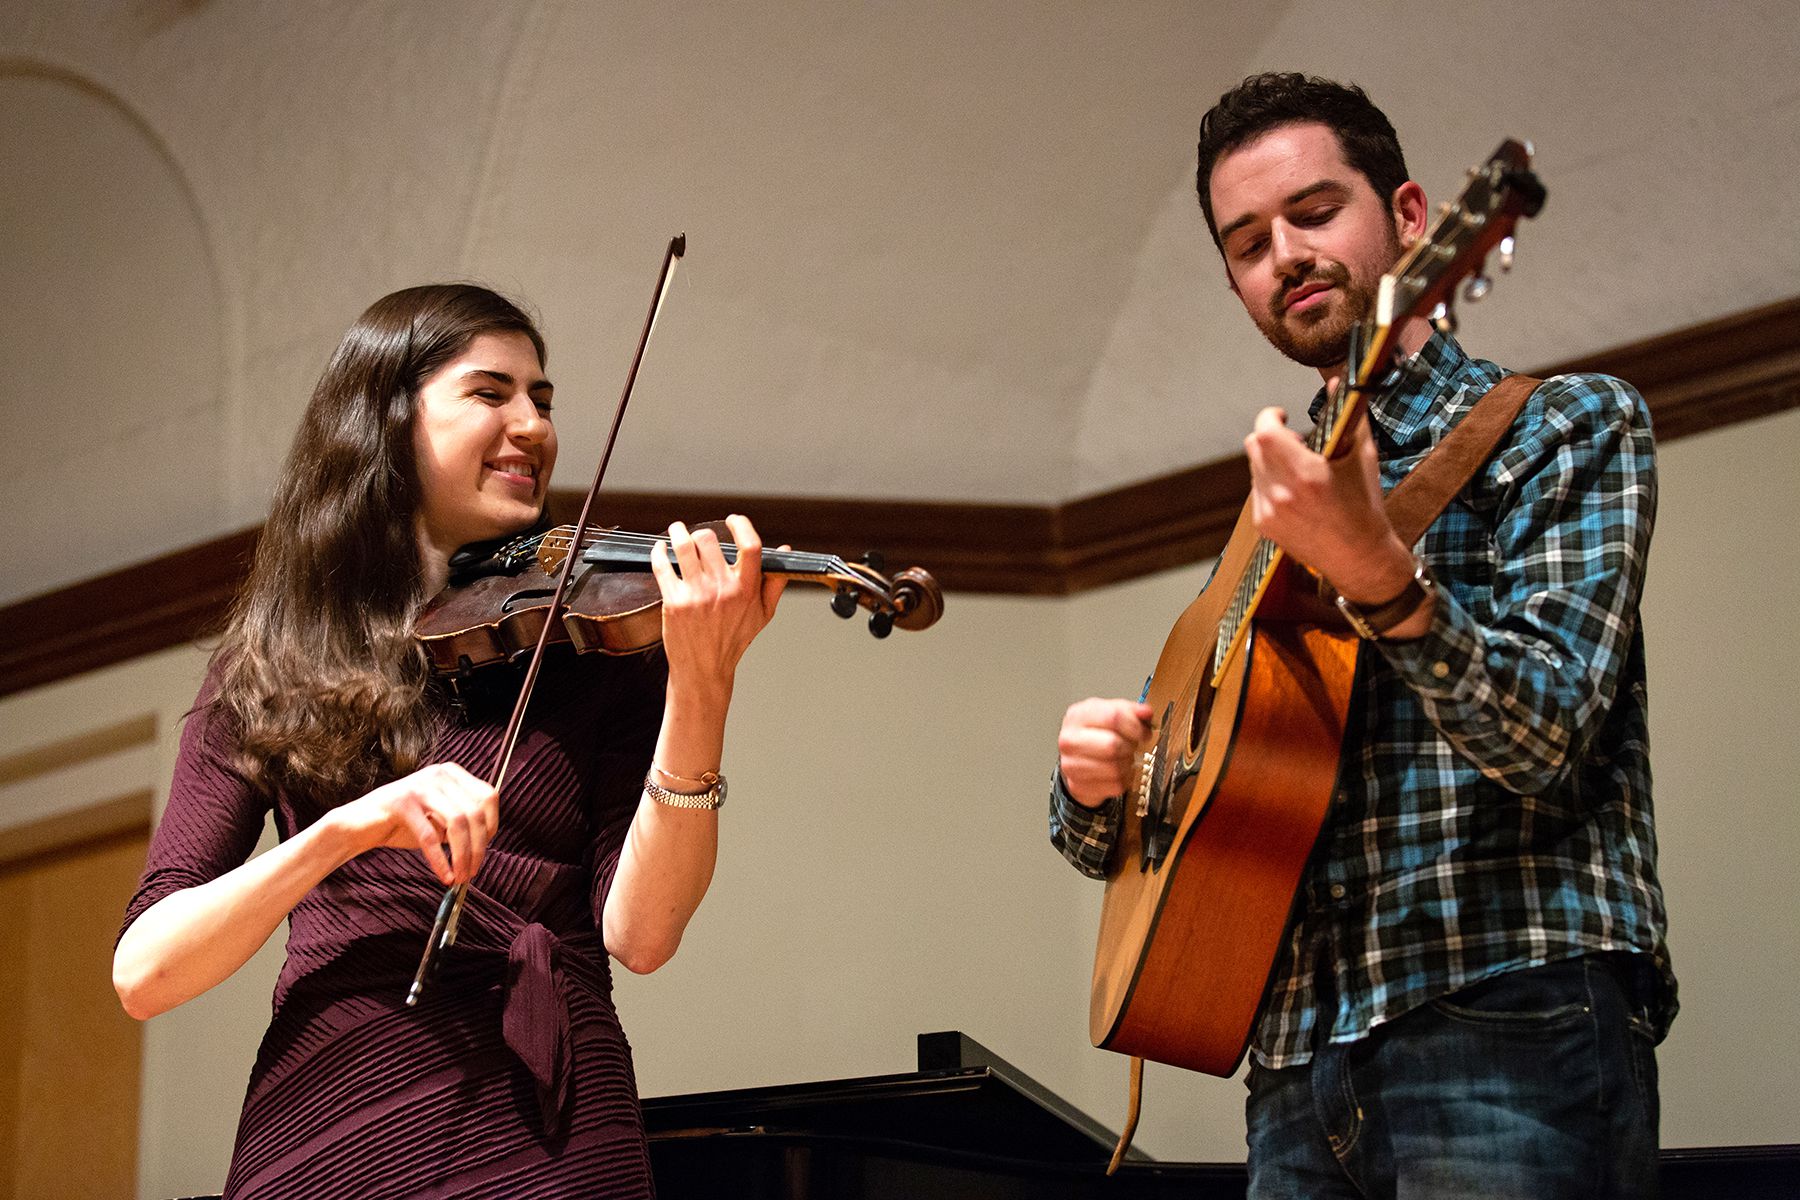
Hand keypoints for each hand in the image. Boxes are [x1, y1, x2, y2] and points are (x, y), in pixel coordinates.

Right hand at [330, 762, 497, 885]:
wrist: (359, 824)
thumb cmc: (402, 824)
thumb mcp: (439, 818)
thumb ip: (462, 823)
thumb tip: (484, 843)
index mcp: (451, 774)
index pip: (488, 796)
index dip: (492, 825)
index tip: (485, 848)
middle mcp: (439, 774)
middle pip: (475, 812)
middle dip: (478, 847)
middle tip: (471, 872)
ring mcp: (420, 786)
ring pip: (457, 823)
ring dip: (462, 856)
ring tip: (459, 877)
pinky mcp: (402, 803)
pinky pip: (429, 836)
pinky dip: (440, 860)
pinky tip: (443, 875)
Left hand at [649, 515, 786, 705]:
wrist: (704, 669)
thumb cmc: (734, 641)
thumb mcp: (763, 614)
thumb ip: (774, 581)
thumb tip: (785, 552)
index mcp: (746, 590)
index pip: (750, 546)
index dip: (742, 526)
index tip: (733, 520)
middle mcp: (722, 590)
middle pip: (709, 540)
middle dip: (701, 533)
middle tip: (697, 535)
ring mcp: (696, 594)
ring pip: (684, 547)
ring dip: (677, 533)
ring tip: (676, 531)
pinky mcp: (674, 602)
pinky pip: (663, 566)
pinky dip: (659, 552)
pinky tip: (661, 549)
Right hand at [1057, 697, 1154, 808]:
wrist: (1077, 757)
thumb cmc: (1096, 732)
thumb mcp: (1111, 713)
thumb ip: (1131, 710)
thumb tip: (1145, 712)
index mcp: (1077, 716)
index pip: (1113, 717)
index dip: (1136, 725)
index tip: (1143, 731)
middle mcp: (1069, 740)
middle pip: (1113, 745)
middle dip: (1130, 746)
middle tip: (1132, 745)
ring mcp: (1071, 765)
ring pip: (1115, 768)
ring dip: (1127, 763)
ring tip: (1124, 757)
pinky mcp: (1078, 786)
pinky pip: (1115, 785)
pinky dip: (1124, 779)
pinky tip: (1119, 770)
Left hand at [1243, 405, 1413, 602]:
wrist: (1360, 558)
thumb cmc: (1366, 505)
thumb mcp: (1364, 456)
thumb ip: (1348, 416)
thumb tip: (1339, 381)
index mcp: (1307, 475)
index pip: (1265, 432)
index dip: (1270, 417)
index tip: (1283, 415)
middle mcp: (1282, 494)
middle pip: (1254, 446)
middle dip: (1272, 436)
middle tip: (1295, 441)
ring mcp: (1269, 512)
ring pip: (1254, 467)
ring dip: (1271, 460)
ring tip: (1300, 470)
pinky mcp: (1263, 525)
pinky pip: (1257, 489)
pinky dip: (1271, 482)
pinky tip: (1296, 493)